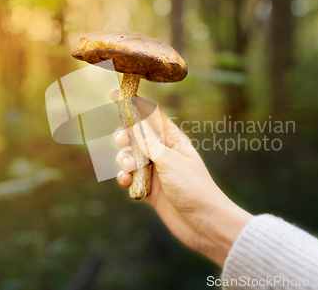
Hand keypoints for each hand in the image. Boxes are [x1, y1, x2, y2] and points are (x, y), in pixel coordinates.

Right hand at [111, 90, 252, 266]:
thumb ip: (149, 142)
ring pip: (130, 157)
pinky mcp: (150, 189)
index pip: (150, 115)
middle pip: (135, 135)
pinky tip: (127, 183)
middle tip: (121, 141)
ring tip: (130, 169)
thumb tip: (135, 121)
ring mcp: (156, 171)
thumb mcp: (170, 160)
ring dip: (124, 160)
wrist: (204, 223)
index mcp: (173, 140)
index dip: (132, 103)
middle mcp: (163, 152)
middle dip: (124, 136)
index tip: (113, 93)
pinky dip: (125, 179)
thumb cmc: (194, 188)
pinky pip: (130, 178)